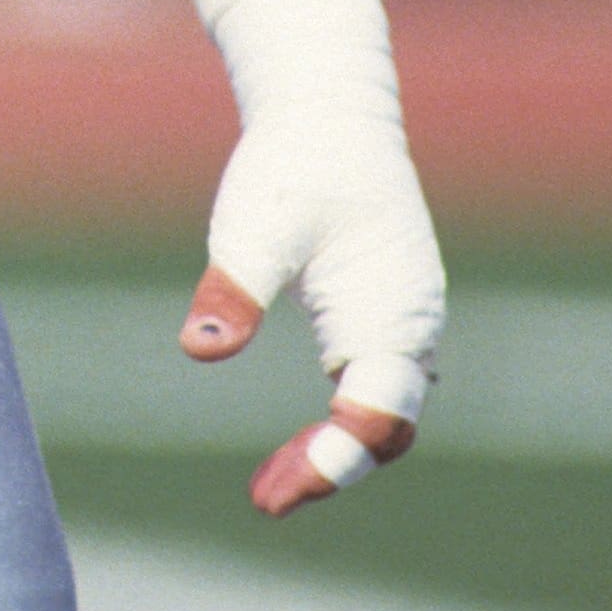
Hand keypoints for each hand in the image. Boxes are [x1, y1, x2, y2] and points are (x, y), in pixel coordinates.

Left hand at [179, 114, 443, 515]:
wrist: (328, 111)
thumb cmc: (296, 162)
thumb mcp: (256, 223)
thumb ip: (234, 286)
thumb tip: (202, 348)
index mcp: (392, 310)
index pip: (376, 414)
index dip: (331, 460)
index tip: (275, 494)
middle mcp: (409, 326)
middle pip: (385, 428)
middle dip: (329, 468)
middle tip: (262, 499)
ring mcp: (400, 323)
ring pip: (382, 413)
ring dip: (333, 453)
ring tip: (269, 486)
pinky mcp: (378, 315)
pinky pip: (370, 388)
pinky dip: (337, 422)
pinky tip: (291, 446)